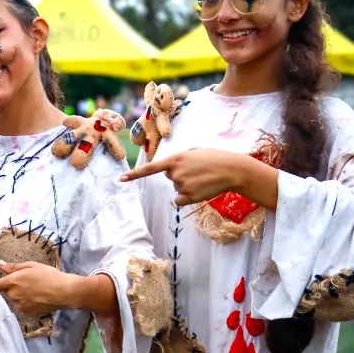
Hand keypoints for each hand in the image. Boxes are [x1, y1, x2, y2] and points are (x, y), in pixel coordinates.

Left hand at [0, 260, 89, 313]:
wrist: (65, 292)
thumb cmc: (49, 275)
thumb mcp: (31, 266)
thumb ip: (12, 267)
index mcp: (13, 281)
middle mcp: (14, 294)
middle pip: (8, 291)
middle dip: (15, 286)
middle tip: (32, 281)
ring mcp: (20, 305)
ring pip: (16, 299)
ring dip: (23, 294)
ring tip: (39, 289)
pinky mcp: (27, 313)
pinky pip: (23, 306)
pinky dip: (29, 302)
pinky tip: (40, 298)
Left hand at [120, 148, 249, 206]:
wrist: (232, 169)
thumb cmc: (214, 158)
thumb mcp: (194, 152)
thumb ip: (179, 159)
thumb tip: (171, 171)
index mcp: (176, 158)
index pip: (150, 168)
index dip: (135, 174)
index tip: (121, 179)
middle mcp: (175, 172)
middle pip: (169, 177)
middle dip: (180, 174)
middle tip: (198, 170)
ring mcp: (181, 185)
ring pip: (176, 188)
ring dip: (187, 185)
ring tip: (202, 178)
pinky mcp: (188, 196)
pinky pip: (179, 200)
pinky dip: (187, 198)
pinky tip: (200, 190)